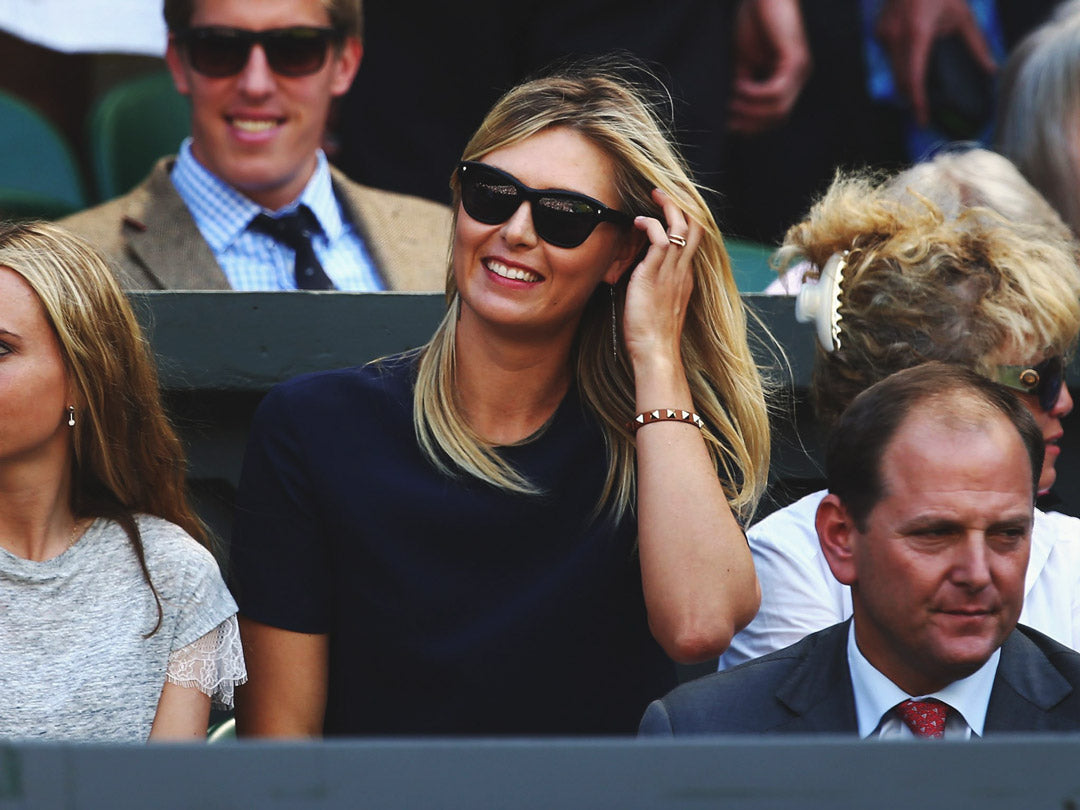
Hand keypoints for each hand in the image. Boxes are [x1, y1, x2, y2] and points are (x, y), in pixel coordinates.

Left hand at [622, 189, 701, 369]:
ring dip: (669, 206)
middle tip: (666, 191)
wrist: (656, 352)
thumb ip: (654, 286)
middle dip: (683, 204)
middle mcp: (682, 271)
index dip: (684, 220)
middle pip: (695, 227)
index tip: (670, 207)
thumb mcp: (657, 305)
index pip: (692, 240)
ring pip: (681, 227)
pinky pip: (660, 238)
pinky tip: (639, 222)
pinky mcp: (655, 274)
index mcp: (685, 277)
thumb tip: (641, 275)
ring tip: (655, 194)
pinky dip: (651, 224)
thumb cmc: (651, 336)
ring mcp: (671, 271)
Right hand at [729, 0, 811, 133]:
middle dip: (750, 123)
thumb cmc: (753, 20)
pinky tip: (740, 84)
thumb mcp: (743, 61)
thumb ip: (742, 85)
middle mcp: (799, 77)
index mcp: (789, 78)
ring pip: (778, 110)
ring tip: (731, 100)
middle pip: (778, 118)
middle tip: (727, 118)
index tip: (727, 125)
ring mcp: (800, 69)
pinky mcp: (795, 59)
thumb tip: (731, 112)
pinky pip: (775, 91)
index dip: (752, 126)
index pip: (775, 116)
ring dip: (751, 110)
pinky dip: (755, 94)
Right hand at [876, 0, 995, 125]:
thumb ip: (976, 44)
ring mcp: (884, 34)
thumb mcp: (962, 15)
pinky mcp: (878, 31)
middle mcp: (896, 36)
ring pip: (893, 69)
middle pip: (900, 79)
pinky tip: (912, 57)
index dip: (917, 101)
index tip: (922, 118)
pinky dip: (900, 62)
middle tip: (922, 113)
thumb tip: (991, 69)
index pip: (913, 78)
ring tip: (919, 87)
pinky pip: (889, 56)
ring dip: (905, 79)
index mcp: (918, 33)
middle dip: (910, 97)